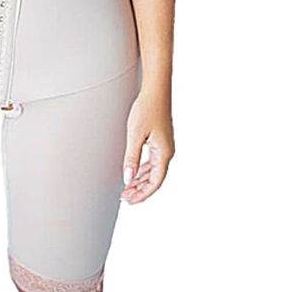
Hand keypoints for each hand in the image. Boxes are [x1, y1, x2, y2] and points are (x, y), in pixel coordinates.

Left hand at [120, 87, 173, 203]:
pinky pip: (152, 161)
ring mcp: (164, 146)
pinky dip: (142, 170)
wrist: (156, 91)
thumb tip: (128, 179)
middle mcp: (167, 152)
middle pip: (154, 179)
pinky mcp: (160, 140)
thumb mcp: (135, 135)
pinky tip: (133, 172)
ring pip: (153, 171)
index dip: (143, 194)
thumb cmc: (146, 109)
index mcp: (164, 153)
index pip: (155, 182)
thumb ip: (131, 158)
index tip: (130, 201)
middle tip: (124, 197)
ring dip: (140, 180)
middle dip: (140, 190)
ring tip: (126, 188)